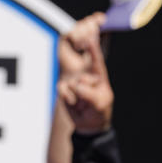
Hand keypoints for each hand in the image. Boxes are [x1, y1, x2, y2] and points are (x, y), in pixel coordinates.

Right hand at [57, 13, 113, 133]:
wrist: (87, 124)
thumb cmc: (99, 110)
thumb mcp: (100, 103)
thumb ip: (89, 93)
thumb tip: (74, 85)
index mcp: (99, 76)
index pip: (96, 61)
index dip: (93, 49)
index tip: (90, 38)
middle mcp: (86, 76)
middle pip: (81, 78)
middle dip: (84, 91)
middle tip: (88, 102)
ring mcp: (73, 82)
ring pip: (71, 85)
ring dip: (76, 97)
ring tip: (81, 103)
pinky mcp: (63, 88)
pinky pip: (61, 90)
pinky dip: (67, 99)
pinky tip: (73, 103)